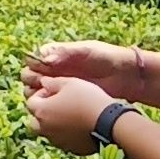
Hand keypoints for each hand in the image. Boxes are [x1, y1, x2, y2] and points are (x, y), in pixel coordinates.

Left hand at [23, 73, 116, 155]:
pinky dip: (67, 134)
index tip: (54, 91)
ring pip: (49, 133)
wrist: (110, 123)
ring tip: (70, 115)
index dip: (41, 95)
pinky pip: (63, 141)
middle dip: (43, 113)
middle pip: (35, 121)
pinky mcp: (71, 149)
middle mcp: (46, 129)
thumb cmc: (88, 99)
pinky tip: (80, 126)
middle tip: (58, 105)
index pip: (31, 102)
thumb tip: (43, 82)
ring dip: (54, 124)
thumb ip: (52, 82)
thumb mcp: (69, 82)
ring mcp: (58, 141)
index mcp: (41, 112)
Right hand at [25, 40, 159, 101]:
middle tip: (40, 87)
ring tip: (44, 99)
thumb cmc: (108, 58)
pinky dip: (48, 106)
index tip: (38, 71)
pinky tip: (53, 108)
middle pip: (31, 76)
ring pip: (38, 92)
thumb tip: (45, 59)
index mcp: (57, 55)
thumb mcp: (87, 51)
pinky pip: (52, 103)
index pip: (34, 59)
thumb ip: (66, 53)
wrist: (128, 77)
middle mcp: (55, 71)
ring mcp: (62, 86)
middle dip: (31, 81)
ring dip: (37, 95)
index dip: (32, 65)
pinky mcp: (69, 100)